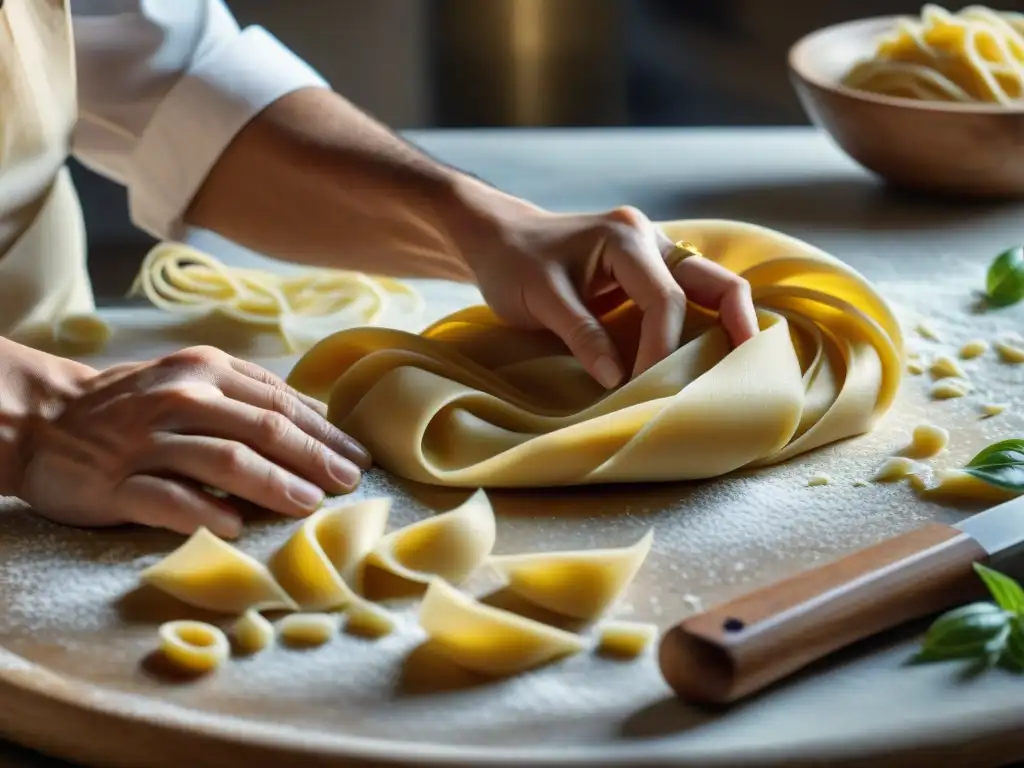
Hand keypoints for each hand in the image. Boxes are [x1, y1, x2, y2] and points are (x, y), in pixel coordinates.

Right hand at [15, 346, 369, 538]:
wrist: (44, 419)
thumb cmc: (136, 404)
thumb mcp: (193, 380)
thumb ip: (250, 396)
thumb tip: (320, 423)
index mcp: (206, 370)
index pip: (280, 404)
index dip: (326, 433)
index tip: (360, 458)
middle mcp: (180, 399)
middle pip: (262, 429)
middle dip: (314, 458)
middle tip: (349, 484)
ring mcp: (147, 440)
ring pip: (222, 460)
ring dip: (272, 484)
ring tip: (309, 505)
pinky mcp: (116, 482)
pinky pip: (166, 498)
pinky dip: (204, 512)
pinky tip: (236, 527)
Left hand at [458, 196, 758, 388]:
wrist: (499, 239)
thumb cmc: (513, 264)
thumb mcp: (538, 298)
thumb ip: (580, 334)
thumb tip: (618, 379)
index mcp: (625, 238)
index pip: (664, 298)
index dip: (662, 347)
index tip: (645, 387)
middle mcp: (649, 239)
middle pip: (714, 280)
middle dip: (736, 321)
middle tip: (750, 366)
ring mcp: (654, 252)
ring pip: (709, 286)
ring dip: (725, 322)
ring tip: (738, 366)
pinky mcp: (648, 272)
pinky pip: (689, 295)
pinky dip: (704, 322)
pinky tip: (709, 353)